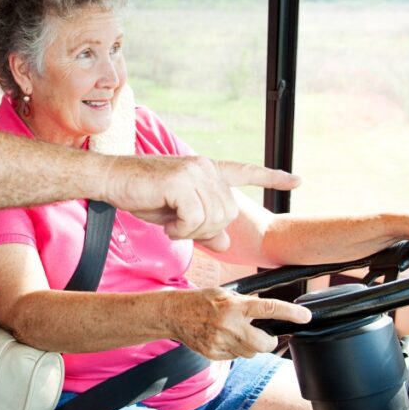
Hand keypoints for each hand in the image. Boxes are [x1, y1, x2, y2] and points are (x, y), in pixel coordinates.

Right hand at [105, 156, 299, 241]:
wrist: (111, 179)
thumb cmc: (140, 195)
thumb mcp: (176, 215)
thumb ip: (202, 225)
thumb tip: (225, 242)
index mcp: (206, 170)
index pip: (245, 171)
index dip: (272, 178)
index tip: (297, 180)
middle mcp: (205, 167)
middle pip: (227, 212)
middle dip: (205, 229)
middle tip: (179, 228)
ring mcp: (194, 172)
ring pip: (214, 217)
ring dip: (192, 230)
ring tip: (171, 224)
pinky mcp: (181, 181)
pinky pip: (195, 218)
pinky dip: (182, 229)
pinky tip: (168, 225)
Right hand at [165, 288, 310, 359]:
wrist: (173, 314)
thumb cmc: (200, 301)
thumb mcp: (225, 294)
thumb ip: (245, 302)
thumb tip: (268, 311)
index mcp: (234, 307)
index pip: (269, 309)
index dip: (291, 313)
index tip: (305, 316)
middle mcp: (229, 326)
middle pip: (264, 344)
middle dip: (269, 341)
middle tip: (266, 334)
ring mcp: (221, 343)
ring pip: (250, 353)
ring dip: (251, 345)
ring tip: (237, 333)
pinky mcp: (214, 354)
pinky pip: (235, 357)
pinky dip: (236, 350)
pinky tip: (224, 338)